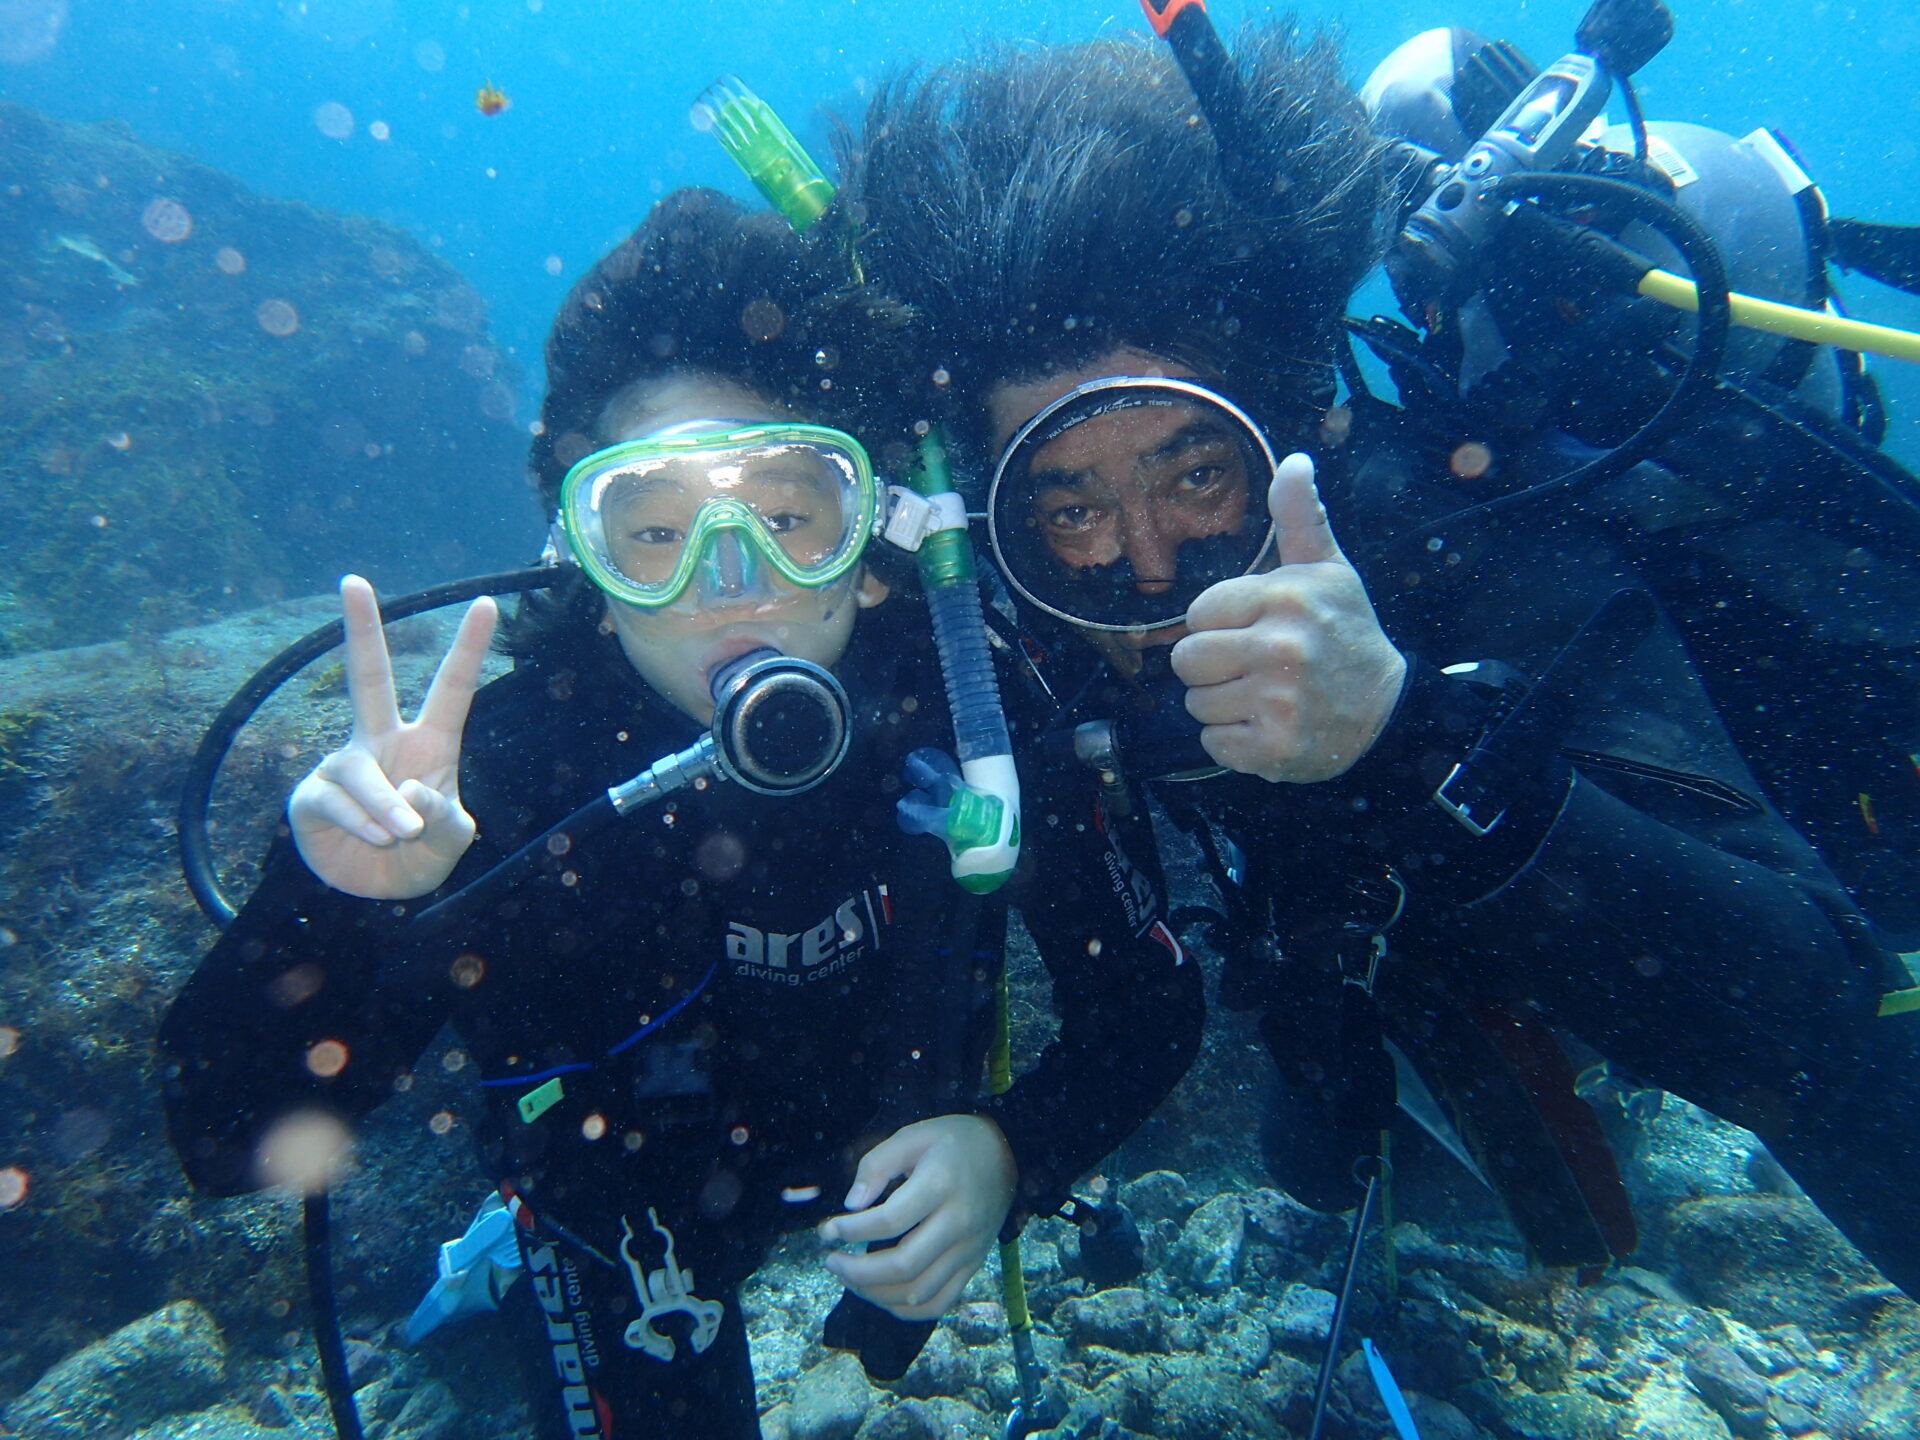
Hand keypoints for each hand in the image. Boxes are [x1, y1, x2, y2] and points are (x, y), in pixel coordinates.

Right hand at [288, 575, 497, 898]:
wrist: (378, 894)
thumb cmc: (420, 855)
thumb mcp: (451, 843)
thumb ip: (447, 821)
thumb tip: (410, 792)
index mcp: (430, 743)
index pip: (451, 689)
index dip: (469, 648)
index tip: (488, 603)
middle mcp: (383, 742)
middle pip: (369, 678)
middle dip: (361, 629)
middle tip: (353, 581)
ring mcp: (345, 765)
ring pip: (361, 770)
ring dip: (386, 808)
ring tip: (401, 834)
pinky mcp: (312, 796)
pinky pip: (335, 800)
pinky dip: (361, 824)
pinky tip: (374, 839)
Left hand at [819, 1114, 1015, 1321]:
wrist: (1007, 1152)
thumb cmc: (953, 1142)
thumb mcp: (912, 1136)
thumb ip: (877, 1165)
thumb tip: (851, 1204)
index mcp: (941, 1184)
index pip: (890, 1220)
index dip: (852, 1230)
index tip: (828, 1229)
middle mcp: (959, 1222)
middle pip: (903, 1265)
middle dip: (857, 1270)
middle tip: (831, 1261)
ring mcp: (969, 1249)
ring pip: (918, 1292)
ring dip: (875, 1293)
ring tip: (849, 1277)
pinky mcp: (973, 1264)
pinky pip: (939, 1303)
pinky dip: (905, 1310)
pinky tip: (881, 1296)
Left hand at [1170, 453, 1405, 782]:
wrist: (1388, 711)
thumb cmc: (1347, 634)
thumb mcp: (1329, 571)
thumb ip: (1301, 517)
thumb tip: (1294, 461)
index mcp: (1285, 598)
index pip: (1198, 613)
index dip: (1217, 625)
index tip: (1250, 631)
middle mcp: (1280, 648)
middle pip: (1187, 660)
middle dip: (1210, 667)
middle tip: (1250, 669)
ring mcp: (1277, 702)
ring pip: (1196, 704)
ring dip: (1221, 706)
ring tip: (1262, 698)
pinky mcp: (1274, 748)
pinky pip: (1213, 744)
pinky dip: (1234, 743)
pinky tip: (1267, 727)